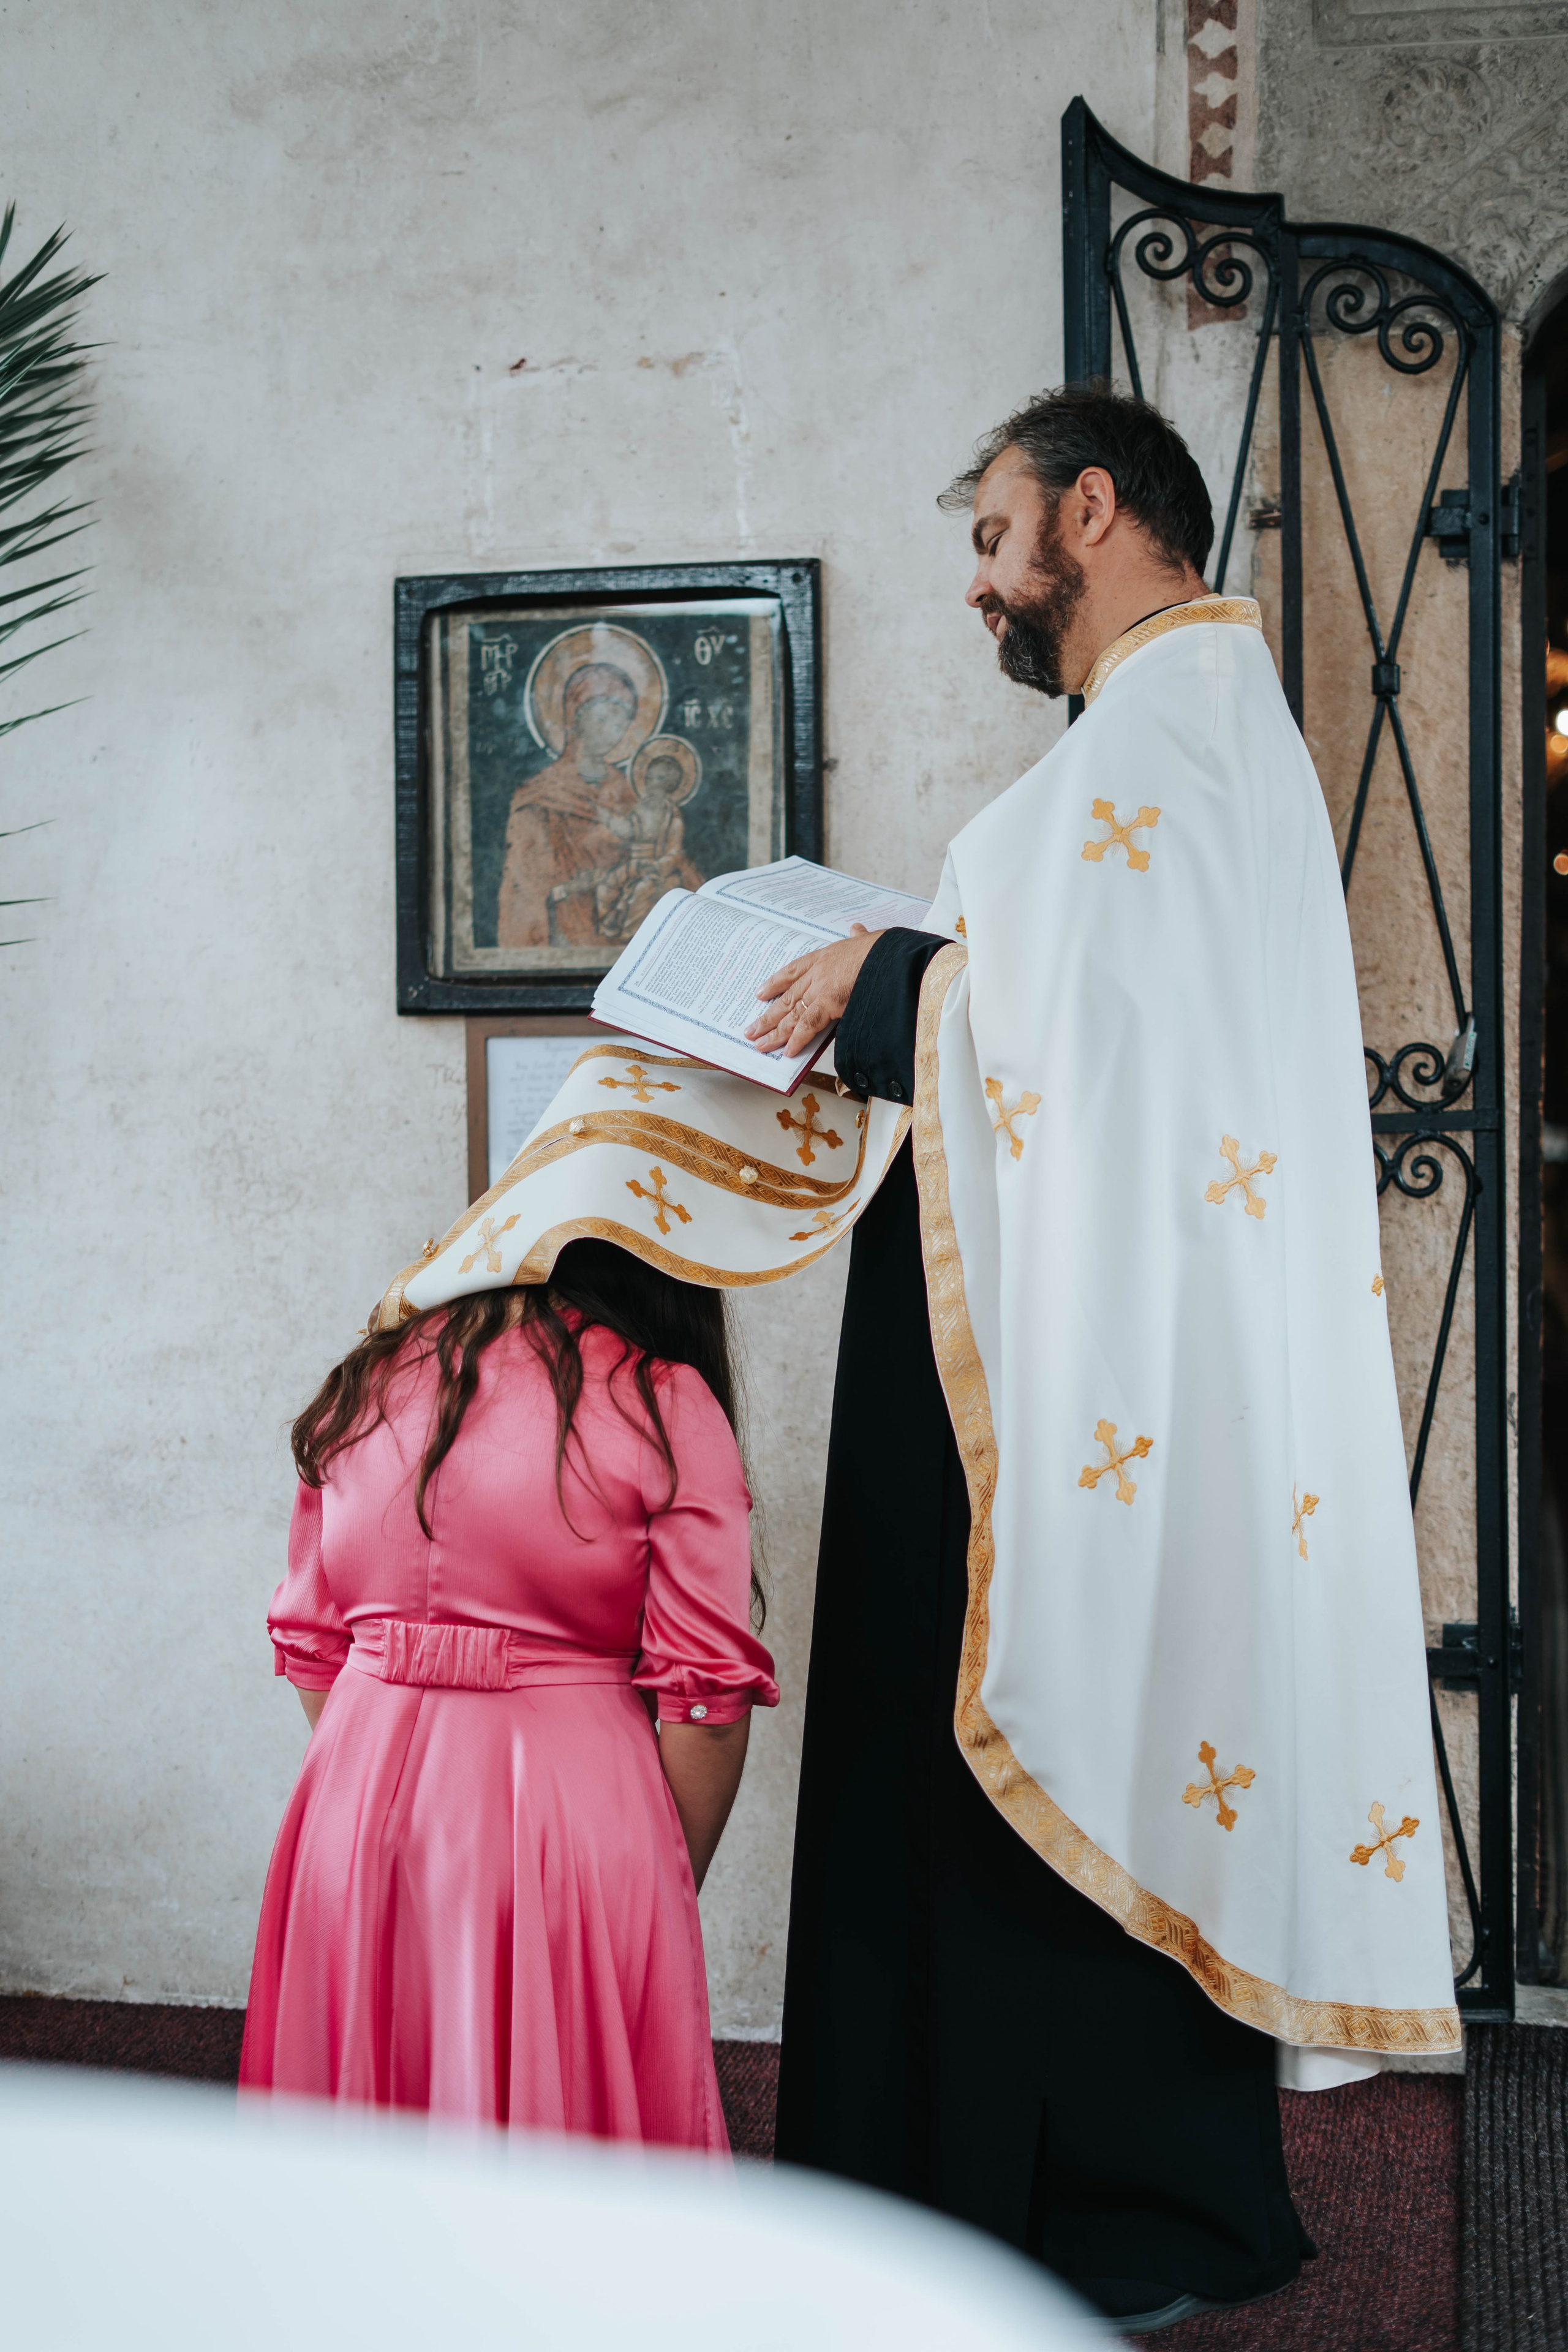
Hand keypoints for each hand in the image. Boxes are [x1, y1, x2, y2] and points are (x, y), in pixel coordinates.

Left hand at [745, 925, 882, 1056]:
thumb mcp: (866, 938)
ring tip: (759, 1044)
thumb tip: (857, 929)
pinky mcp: (829, 1004)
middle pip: (787, 998)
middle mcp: (817, 973)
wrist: (890, 955)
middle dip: (768, 1016)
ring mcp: (821, 989)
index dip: (775, 983)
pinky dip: (797, 1040)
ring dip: (775, 1032)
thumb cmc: (883, 948)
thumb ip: (858, 936)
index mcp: (825, 956)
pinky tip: (788, 1051)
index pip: (792, 971)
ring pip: (792, 1014)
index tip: (760, 993)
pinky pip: (808, 1026)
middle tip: (751, 1030)